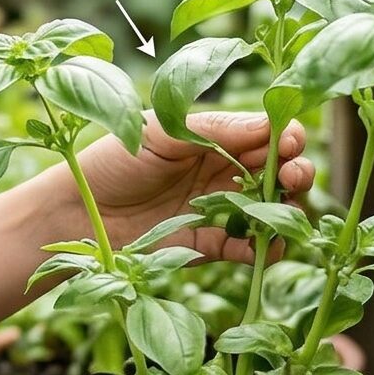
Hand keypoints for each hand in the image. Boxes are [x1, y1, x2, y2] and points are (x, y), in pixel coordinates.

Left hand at [75, 111, 313, 261]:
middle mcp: (222, 171)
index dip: (285, 137)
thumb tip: (267, 124)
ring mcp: (217, 208)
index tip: (289, 142)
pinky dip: (262, 250)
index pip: (265, 134)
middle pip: (278, 171)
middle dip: (296, 171)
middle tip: (292, 176)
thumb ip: (212, 130)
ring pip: (270, 210)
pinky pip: (246, 248)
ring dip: (286, 210)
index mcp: (213, 138)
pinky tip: (261, 247)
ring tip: (282, 210)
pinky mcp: (207, 244)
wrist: (77, 211)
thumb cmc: (113, 161)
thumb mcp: (160, 134)